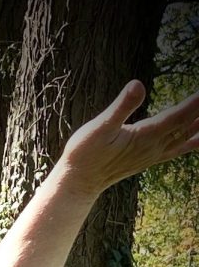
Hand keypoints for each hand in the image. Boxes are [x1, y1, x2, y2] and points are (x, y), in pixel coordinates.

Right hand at [56, 80, 198, 198]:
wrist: (78, 182)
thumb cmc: (84, 154)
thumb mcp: (99, 127)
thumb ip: (121, 107)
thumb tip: (138, 84)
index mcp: (146, 136)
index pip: (179, 115)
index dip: (197, 102)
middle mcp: (154, 146)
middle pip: (188, 125)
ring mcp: (152, 154)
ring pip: (185, 136)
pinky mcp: (147, 159)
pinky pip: (176, 149)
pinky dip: (191, 143)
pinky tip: (198, 139)